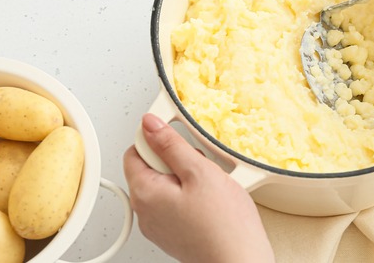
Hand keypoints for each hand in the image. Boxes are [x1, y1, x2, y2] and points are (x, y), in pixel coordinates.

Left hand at [123, 114, 273, 262]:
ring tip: (209, 187)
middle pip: (151, 168)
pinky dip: (191, 196)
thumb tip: (151, 124)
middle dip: (176, 160)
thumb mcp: (200, 171)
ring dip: (186, 178)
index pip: (135, 150)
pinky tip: (210, 201)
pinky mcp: (173, 233)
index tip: (179, 141)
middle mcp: (145, 211)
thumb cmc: (224, 225)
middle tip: (201, 168)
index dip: (158, 140)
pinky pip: (175, 204)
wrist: (239, 260)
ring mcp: (159, 225)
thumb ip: (172, 145)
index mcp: (145, 193)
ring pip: (166, 185)